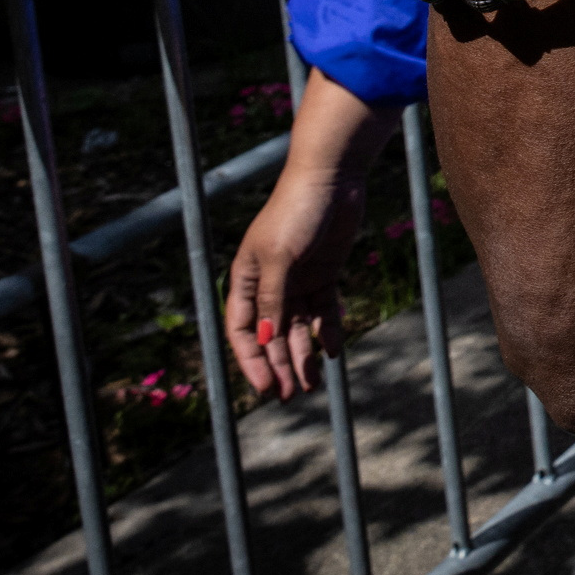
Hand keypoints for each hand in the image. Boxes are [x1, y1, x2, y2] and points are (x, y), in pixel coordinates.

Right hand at [225, 159, 368, 399]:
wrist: (331, 178)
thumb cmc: (296, 212)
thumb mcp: (279, 257)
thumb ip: (273, 299)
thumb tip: (265, 340)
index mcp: (245, 279)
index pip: (242, 330)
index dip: (252, 361)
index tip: (266, 387)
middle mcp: (268, 283)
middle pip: (271, 335)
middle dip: (280, 365)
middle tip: (293, 395)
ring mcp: (297, 279)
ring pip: (298, 327)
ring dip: (304, 355)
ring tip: (314, 384)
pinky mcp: (323, 273)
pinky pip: (323, 310)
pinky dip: (327, 331)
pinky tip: (333, 352)